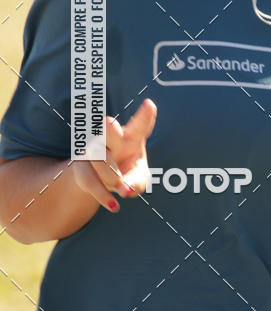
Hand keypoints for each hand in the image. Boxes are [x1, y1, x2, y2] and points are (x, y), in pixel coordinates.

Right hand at [71, 98, 156, 212]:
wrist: (101, 182)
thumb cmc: (127, 173)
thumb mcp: (139, 180)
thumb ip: (138, 183)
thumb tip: (127, 190)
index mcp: (131, 137)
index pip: (139, 125)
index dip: (145, 116)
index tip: (150, 104)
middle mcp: (110, 139)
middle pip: (109, 130)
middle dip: (109, 128)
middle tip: (110, 123)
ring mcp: (93, 151)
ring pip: (100, 159)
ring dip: (113, 176)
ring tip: (123, 189)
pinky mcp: (81, 168)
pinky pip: (89, 180)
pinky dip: (102, 195)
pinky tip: (114, 205)